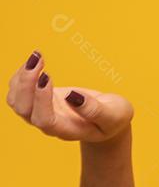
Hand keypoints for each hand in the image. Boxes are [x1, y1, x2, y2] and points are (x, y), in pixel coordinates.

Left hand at [7, 49, 133, 142]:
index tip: (48, 76)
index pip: (44, 119)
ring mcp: (41, 112)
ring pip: (16, 100)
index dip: (41, 99)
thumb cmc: (113, 119)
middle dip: (25, 83)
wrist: (108, 120)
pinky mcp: (39, 101)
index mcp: (67, 129)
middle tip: (38, 60)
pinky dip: (22, 74)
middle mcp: (50, 123)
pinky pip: (18, 91)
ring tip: (37, 56)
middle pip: (23, 109)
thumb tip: (72, 97)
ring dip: (21, 77)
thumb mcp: (114, 114)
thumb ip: (95, 110)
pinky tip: (35, 62)